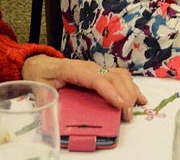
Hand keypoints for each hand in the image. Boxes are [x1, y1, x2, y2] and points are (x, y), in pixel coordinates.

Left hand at [21, 55, 146, 120]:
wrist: (42, 64)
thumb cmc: (41, 76)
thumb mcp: (40, 88)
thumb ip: (47, 98)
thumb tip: (55, 112)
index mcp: (72, 69)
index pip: (95, 79)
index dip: (109, 91)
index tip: (120, 104)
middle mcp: (89, 66)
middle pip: (112, 77)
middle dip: (124, 95)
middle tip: (127, 115)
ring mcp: (97, 68)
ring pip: (120, 75)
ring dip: (130, 91)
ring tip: (134, 108)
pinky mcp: (101, 72)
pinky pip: (120, 76)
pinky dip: (132, 86)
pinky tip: (139, 97)